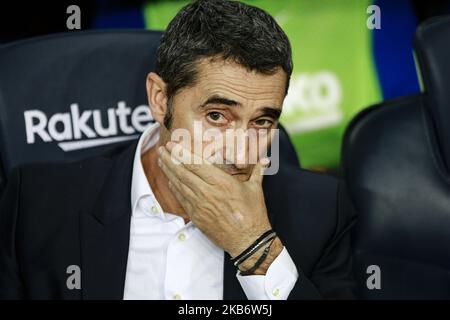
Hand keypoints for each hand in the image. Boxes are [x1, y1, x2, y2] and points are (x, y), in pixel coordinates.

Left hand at [157, 141, 273, 258]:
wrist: (248, 241)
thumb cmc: (253, 215)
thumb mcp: (256, 189)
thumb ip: (258, 171)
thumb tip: (266, 159)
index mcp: (222, 182)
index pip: (195, 164)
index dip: (181, 153)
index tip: (172, 144)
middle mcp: (207, 192)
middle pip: (182, 172)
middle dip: (170, 159)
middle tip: (161, 149)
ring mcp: (200, 205)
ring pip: (179, 185)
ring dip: (168, 171)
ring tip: (161, 160)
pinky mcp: (196, 217)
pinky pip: (181, 199)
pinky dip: (174, 188)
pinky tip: (170, 180)